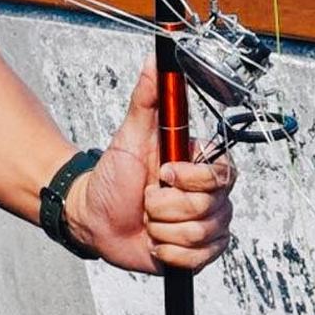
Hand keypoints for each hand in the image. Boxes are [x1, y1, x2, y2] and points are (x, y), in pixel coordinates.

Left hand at [65, 56, 237, 273]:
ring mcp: (210, 224)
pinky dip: (168, 252)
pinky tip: (156, 241)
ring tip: (149, 219)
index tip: (163, 173)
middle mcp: (214, 195)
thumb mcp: (131, 133)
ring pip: (199, 234)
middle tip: (148, 198)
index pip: (222, 175)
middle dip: (165, 207)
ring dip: (162, 229)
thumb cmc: (113, 174)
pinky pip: (197, 259)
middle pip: (208, 209)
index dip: (189, 179)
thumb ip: (148, 96)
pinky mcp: (201, 253)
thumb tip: (156, 56)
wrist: (93, 217)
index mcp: (206, 165)